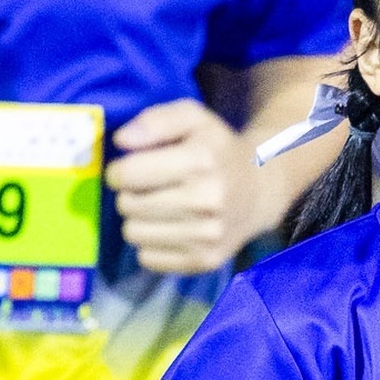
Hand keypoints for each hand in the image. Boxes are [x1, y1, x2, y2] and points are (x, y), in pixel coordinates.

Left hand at [107, 98, 258, 274]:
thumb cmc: (217, 150)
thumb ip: (155, 121)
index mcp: (200, 161)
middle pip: (127, 205)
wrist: (259, 191)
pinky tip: (171, 228)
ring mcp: (206, 236)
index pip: (128, 174)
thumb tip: (121, 141)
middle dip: (131, 194)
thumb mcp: (192, 118)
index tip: (130, 170)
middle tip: (150, 189)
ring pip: (133, 234)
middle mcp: (205, 201)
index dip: (120, 171)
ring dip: (139, 220)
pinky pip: (147, 258)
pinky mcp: (204, 261)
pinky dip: (152, 243)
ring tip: (160, 207)